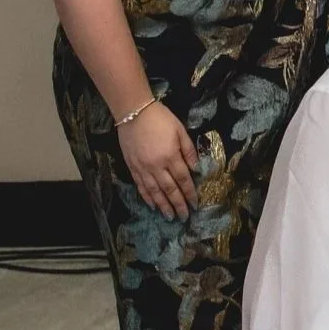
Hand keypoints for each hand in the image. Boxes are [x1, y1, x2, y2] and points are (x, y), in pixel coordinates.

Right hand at [116, 101, 197, 218]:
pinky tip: (152, 204)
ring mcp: (142, 167)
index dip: (190, 193)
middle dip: (178, 204)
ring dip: (163, 205)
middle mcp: (157, 166)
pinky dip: (147, 197)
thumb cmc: (161, 119)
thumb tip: (196, 169)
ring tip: (169, 216)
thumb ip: (189, 151)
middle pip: (169, 189)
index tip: (195, 204)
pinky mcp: (132, 166)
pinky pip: (140, 186)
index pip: (183, 180)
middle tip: (184, 217)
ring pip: (154, 191)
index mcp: (171, 156)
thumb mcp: (181, 131)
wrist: (134, 112)